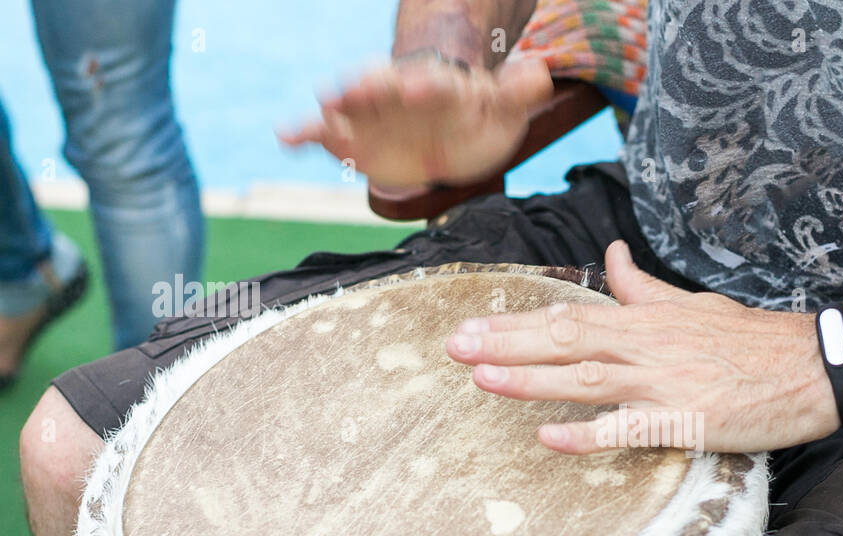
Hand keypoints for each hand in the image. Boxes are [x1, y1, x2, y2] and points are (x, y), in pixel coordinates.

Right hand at [277, 55, 551, 187]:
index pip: (432, 83)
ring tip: (320, 110)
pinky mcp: (349, 138)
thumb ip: (518, 94)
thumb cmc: (475, 120)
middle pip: (380, 86)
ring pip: (348, 106)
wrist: (446, 137)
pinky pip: (323, 132)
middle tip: (350, 90)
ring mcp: (370, 114)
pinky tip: (285, 136)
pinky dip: (304, 133)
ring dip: (333, 108)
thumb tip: (541, 74)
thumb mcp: (503, 111)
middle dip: (366, 87)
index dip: (427, 85)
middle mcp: (396, 94)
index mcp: (436, 87)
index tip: (420, 87)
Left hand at [444, 242, 839, 453]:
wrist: (815, 366)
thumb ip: (643, 289)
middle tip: (453, 346)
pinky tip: (547, 437)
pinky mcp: (685, 421)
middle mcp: (646, 346)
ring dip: (529, 378)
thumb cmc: (756, 340)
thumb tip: (610, 257)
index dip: (516, 321)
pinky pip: (627, 429)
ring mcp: (663, 383)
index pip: (569, 315)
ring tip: (481, 378)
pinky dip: (587, 433)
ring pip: (584, 378)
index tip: (470, 325)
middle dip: (504, 342)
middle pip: (564, 339)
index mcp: (646, 319)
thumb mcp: (694, 304)